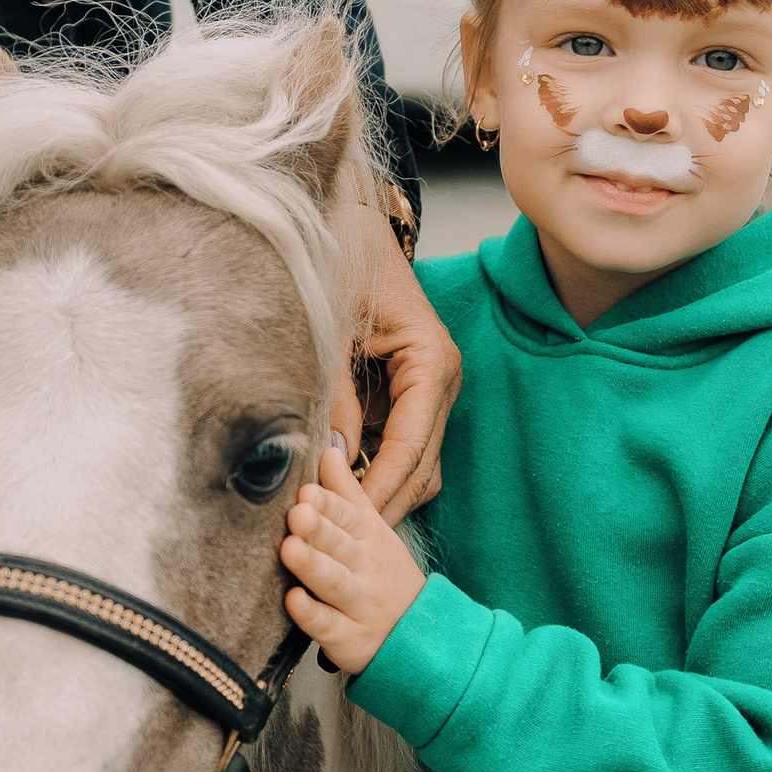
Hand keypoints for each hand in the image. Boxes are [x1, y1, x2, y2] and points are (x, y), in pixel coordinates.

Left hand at [281, 447, 427, 676]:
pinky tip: (292, 600)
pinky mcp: (349, 638)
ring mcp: (359, 603)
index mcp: (369, 537)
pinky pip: (329, 626)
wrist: (421, 636)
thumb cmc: (385, 576)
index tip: (307, 491)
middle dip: (319, 528)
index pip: (348, 515)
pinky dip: (310, 615)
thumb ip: (347, 492)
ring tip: (290, 549)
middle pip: (340, 544)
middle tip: (298, 513)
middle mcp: (365, 568)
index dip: (328, 504)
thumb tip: (328, 450)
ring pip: (334, 582)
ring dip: (313, 565)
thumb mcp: (373, 530)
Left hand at [337, 205, 459, 526]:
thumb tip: (331, 456)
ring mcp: (428, 393)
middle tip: (338, 542)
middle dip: (383, 505)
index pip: (411, 444)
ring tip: (336, 529)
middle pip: (421, 467)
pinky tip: (337, 499)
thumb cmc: (342, 263)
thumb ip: (333, 390)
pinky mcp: (407, 399)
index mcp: (433, 360)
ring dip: (381, 496)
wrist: (349, 229)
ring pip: (416, 466)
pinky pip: (398, 451)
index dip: (379, 488)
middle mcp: (442, 381)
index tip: (345, 524)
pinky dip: (373, 476)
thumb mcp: (330, 326)